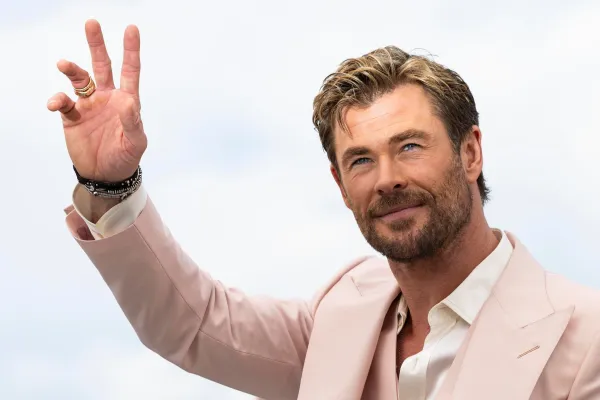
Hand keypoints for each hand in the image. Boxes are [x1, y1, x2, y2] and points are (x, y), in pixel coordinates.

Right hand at [47, 19, 146, 181]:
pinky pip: (63, 103)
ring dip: (72, 69)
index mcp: (127, 100)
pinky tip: (55, 103)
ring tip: (63, 64)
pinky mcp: (72, 117)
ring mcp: (89, 105)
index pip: (130, 71)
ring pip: (79, 79)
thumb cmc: (126, 157)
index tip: (132, 29)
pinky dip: (58, 100)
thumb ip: (132, 122)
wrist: (106, 176)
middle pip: (102, 65)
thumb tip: (127, 101)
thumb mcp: (136, 142)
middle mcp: (107, 97)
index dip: (131, 50)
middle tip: (92, 23)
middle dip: (97, 45)